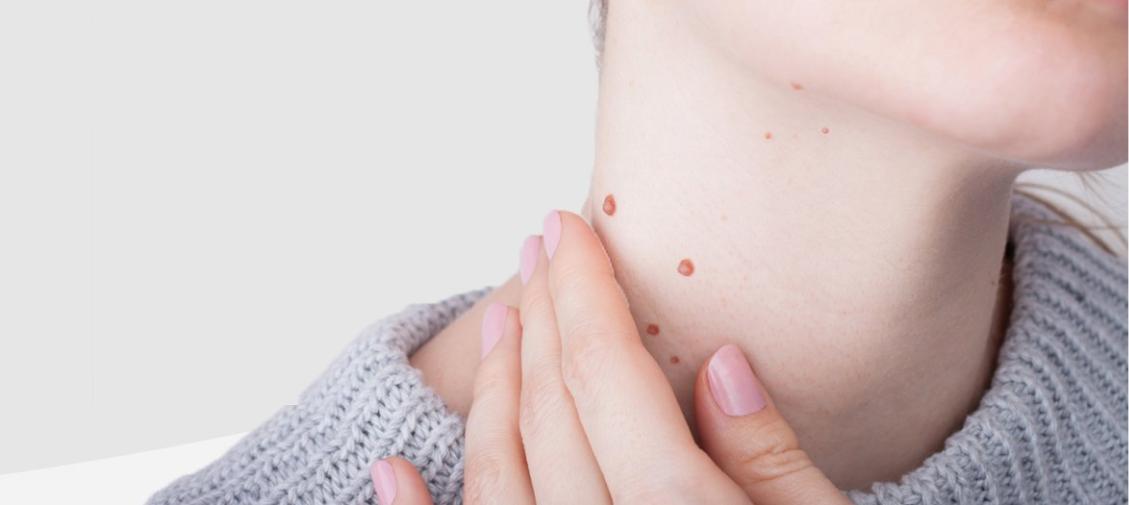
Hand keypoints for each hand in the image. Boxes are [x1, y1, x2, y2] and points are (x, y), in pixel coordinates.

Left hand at [371, 211, 849, 503]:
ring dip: (490, 389)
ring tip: (497, 317)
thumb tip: (718, 359)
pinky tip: (389, 469)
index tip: (568, 231)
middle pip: (550, 414)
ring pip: (498, 478)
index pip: (610, 381)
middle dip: (538, 319)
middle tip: (535, 248)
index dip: (585, 296)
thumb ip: (772, 466)